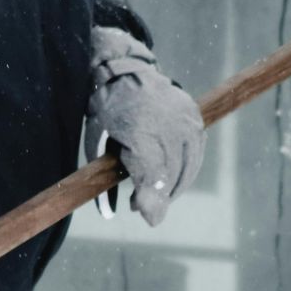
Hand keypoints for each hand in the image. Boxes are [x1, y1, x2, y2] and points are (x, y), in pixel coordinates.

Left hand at [85, 29, 205, 226]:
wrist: (127, 71)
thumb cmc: (106, 111)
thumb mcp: (96, 143)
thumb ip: (104, 178)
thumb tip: (110, 216)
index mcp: (139, 128)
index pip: (152, 171)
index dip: (151, 198)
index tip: (149, 219)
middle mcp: (168, 124)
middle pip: (169, 175)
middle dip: (157, 198)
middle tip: (139, 206)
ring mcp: (186, 122)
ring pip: (185, 169)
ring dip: (170, 188)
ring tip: (151, 193)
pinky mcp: (195, 122)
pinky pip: (194, 157)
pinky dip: (183, 173)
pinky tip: (168, 179)